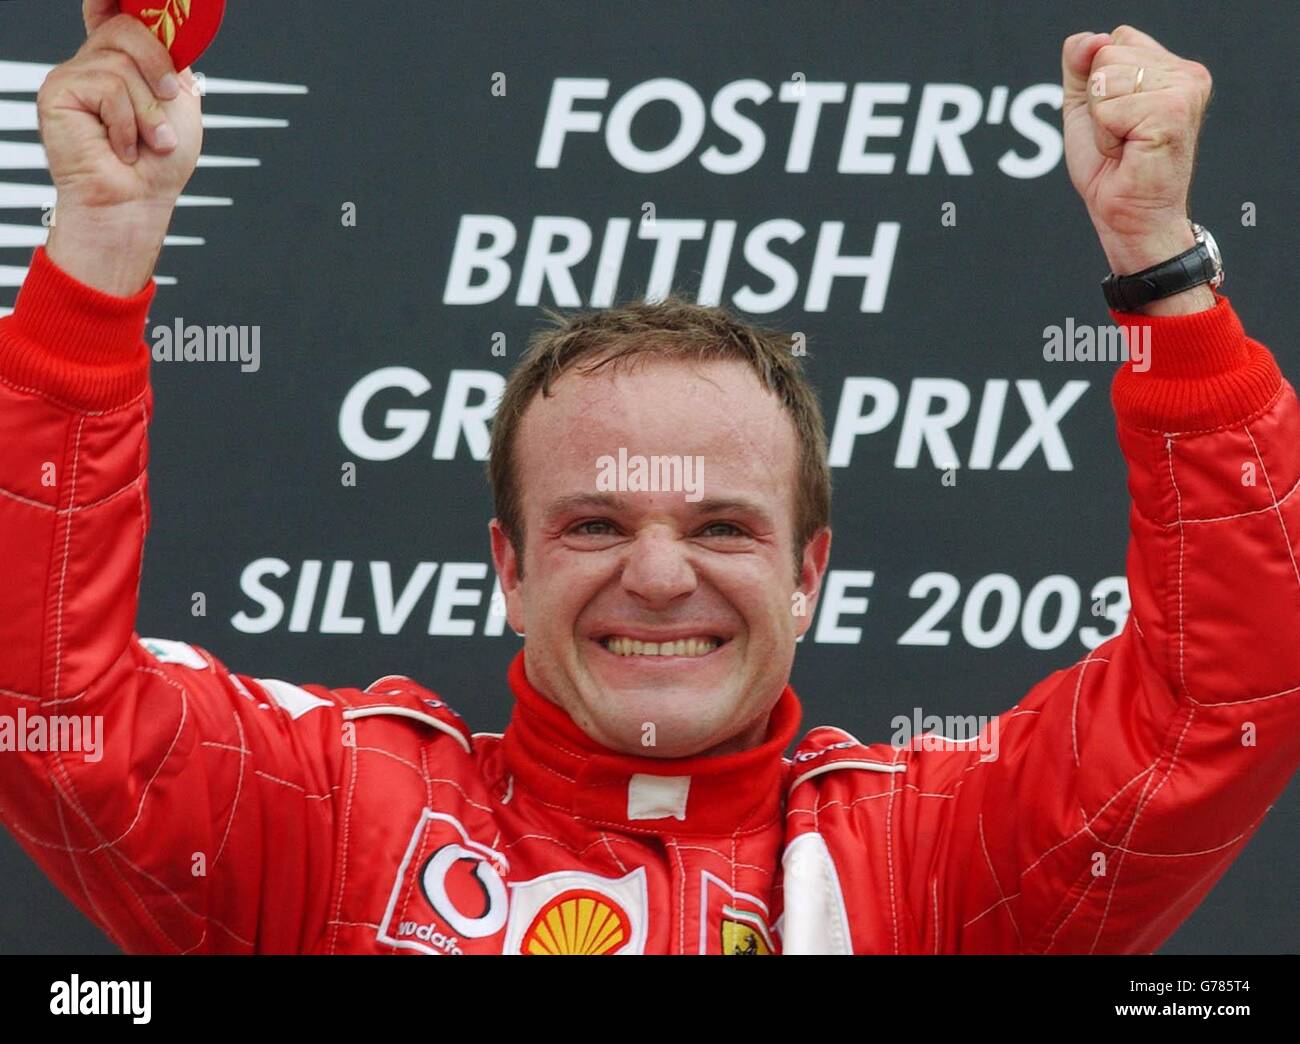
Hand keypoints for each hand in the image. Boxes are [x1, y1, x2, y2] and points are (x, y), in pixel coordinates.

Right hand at [42, 1, 203, 294]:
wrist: (136, 203)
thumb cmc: (158, 165)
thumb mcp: (179, 106)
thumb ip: (171, 63)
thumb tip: (166, 30)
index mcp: (122, 63)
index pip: (112, 11)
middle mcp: (94, 63)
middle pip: (129, 28)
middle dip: (160, 68)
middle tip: (168, 103)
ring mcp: (74, 75)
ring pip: (124, 63)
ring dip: (149, 111)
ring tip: (148, 141)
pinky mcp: (58, 91)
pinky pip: (108, 86)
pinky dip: (128, 122)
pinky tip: (122, 146)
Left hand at [1061, 25, 1215, 312]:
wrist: (1128, 218)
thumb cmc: (1111, 169)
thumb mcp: (1085, 107)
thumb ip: (1080, 64)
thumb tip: (1091, 39)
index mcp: (1170, 67)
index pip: (1112, 39)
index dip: (1097, 86)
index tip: (1116, 121)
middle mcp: (1185, 72)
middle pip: (1107, 52)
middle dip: (1098, 102)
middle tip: (1121, 137)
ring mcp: (1185, 88)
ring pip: (1106, 76)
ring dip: (1102, 120)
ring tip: (1125, 145)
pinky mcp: (1174, 109)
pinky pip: (1109, 105)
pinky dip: (1107, 134)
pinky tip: (1129, 151)